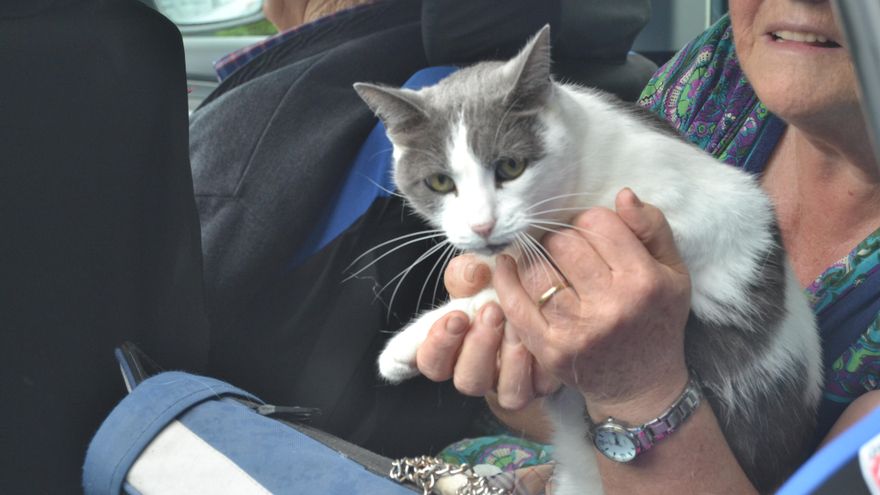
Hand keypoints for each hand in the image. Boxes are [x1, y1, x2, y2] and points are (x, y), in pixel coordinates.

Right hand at [415, 255, 560, 408]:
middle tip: (491, 311)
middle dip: (477, 344)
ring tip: (514, 321)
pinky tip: (533, 341)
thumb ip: (467, 273)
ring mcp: (503, 385)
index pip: (427, 360)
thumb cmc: (499, 290)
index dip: (435, 345)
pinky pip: (525, 389)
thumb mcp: (479, 276)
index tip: (455, 317)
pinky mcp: (533, 388)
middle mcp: (473, 371)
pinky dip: (529, 364)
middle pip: (465, 380)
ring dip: (504, 354)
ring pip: (496, 391)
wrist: (541, 303)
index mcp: (450, 348)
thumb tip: (473, 273)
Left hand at [495, 188, 691, 418]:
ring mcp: (577, 330)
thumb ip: (652, 228)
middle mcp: (611, 305)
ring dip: (534, 256)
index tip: (590, 232)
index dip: (589, 220)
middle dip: (560, 237)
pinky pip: (516, 304)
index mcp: (643, 280)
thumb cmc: (657, 319)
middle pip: (563, 243)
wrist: (643, 386)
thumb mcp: (673, 272)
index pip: (598, 223)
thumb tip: (623, 195)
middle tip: (563, 246)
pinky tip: (506, 266)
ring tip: (541, 256)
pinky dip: (506, 279)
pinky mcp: (550, 350)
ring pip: (537, 269)